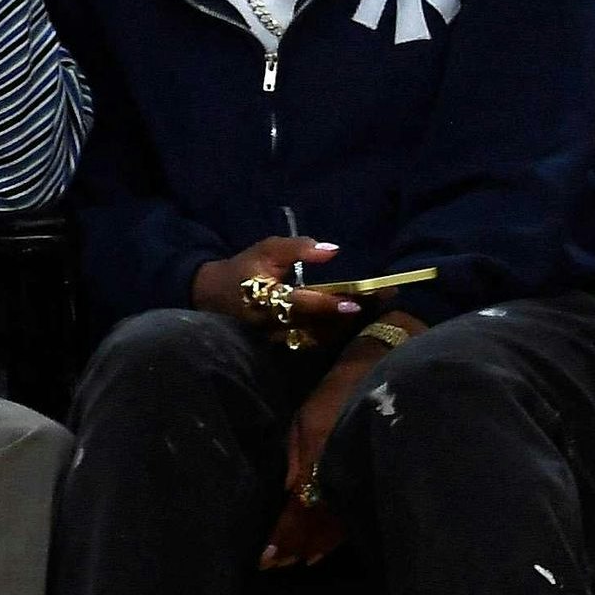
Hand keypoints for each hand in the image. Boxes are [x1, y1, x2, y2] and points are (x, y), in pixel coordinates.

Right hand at [192, 236, 366, 343]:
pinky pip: (312, 341)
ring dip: (346, 325)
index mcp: (267, 299)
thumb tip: (333, 250)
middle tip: (380, 303)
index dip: (328, 304)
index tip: (355, 303)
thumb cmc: (244, 268)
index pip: (302, 304)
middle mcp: (274, 323)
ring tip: (376, 310)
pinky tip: (356, 319)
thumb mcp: (267, 250)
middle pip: (317, 324)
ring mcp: (278, 338)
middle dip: (348, 315)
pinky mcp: (282, 345)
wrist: (214, 296)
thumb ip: (298, 249)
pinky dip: (335, 331)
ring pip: (318, 336)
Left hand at [263, 327, 403, 569]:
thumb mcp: (307, 417)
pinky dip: (334, 539)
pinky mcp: (375, 482)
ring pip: (337, 528)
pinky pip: (353, 520)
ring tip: (292, 562)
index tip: (265, 556)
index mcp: (324, 457)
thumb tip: (287, 492)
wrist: (387, 374)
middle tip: (272, 565)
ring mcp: (363, 481)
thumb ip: (296, 455)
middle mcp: (345, 475)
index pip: (301, 508)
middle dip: (295, 547)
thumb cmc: (338, 390)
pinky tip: (319, 551)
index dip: (284, 535)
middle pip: (318, 525)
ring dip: (313, 547)